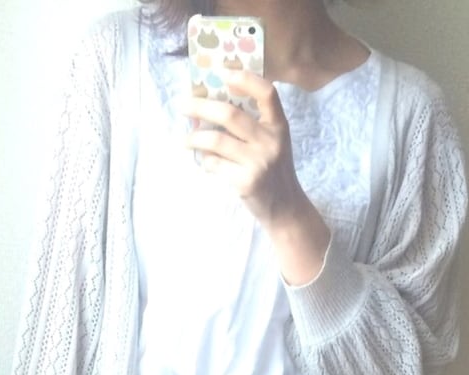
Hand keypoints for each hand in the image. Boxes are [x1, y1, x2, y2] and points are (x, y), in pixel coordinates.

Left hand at [181, 73, 329, 284]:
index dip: (246, 79)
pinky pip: (215, 164)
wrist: (285, 208)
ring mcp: (258, 162)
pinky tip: (204, 161)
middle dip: (201, 106)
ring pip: (216, 141)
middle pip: (230, 114)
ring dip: (194, 138)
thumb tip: (211, 105)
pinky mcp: (246, 182)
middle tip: (183, 104)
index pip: (267, 94)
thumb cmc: (273, 170)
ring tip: (185, 139)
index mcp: (279, 126)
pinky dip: (205, 161)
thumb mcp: (273, 142)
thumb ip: (253, 124)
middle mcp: (271, 141)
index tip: (224, 73)